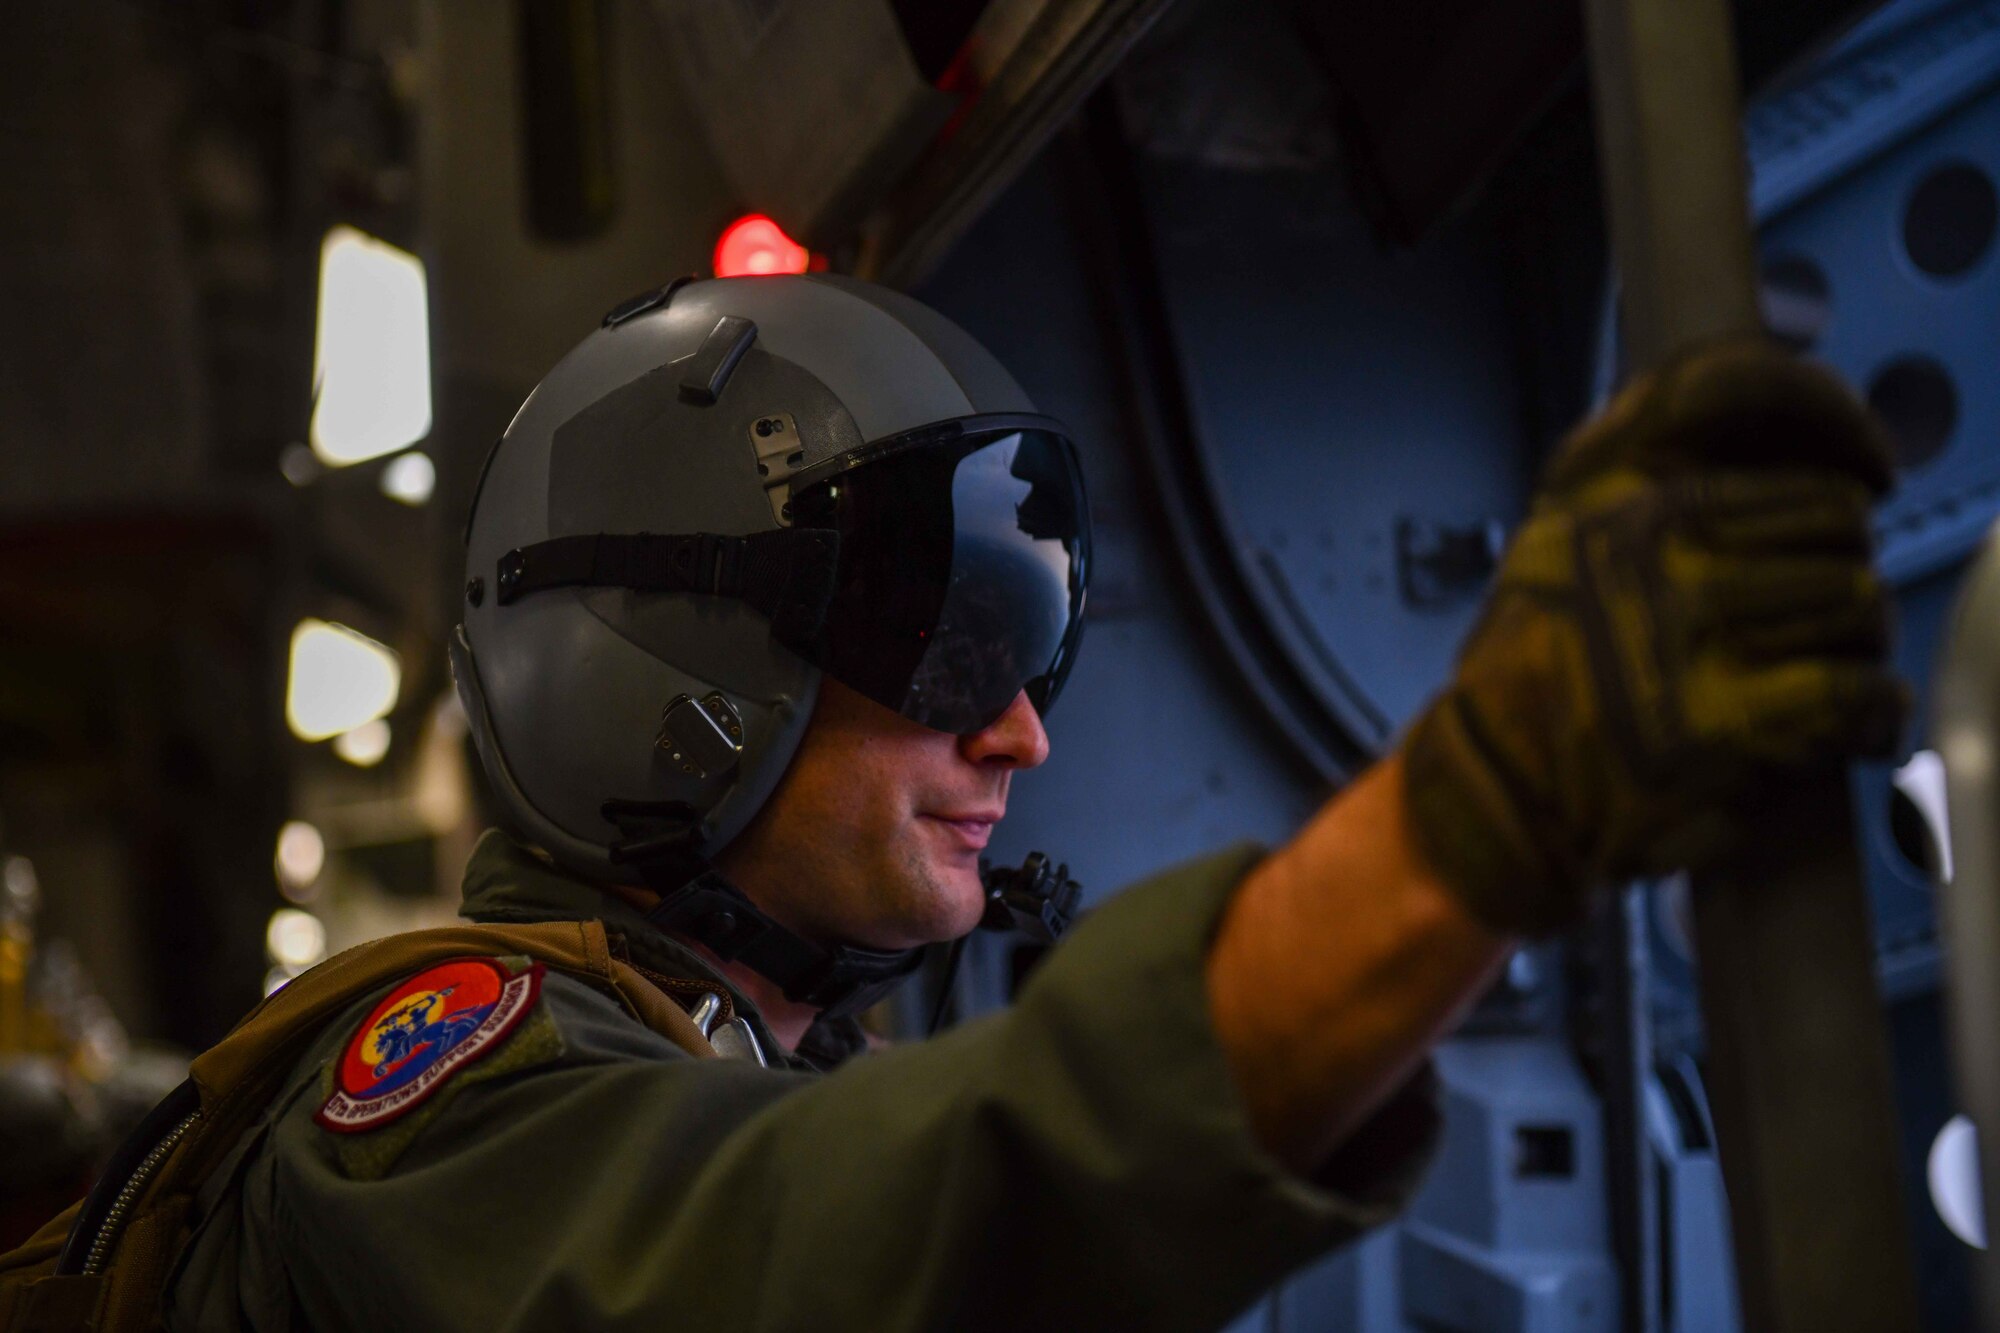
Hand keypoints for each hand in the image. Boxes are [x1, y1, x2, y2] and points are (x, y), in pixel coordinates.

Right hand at [1401, 338, 1906, 935]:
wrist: (1495, 785)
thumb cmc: (1538, 663)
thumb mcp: (1558, 527)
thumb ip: (1638, 461)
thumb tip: (1788, 434)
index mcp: (1607, 484)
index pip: (1746, 389)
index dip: (1836, 417)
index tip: (1868, 464)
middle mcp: (1643, 539)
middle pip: (1832, 512)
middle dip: (1842, 561)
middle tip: (1824, 605)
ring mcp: (1683, 627)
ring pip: (1855, 599)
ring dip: (1856, 640)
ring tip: (1827, 666)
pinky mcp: (1723, 721)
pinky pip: (1855, 689)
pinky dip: (1871, 710)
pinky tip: (1853, 720)